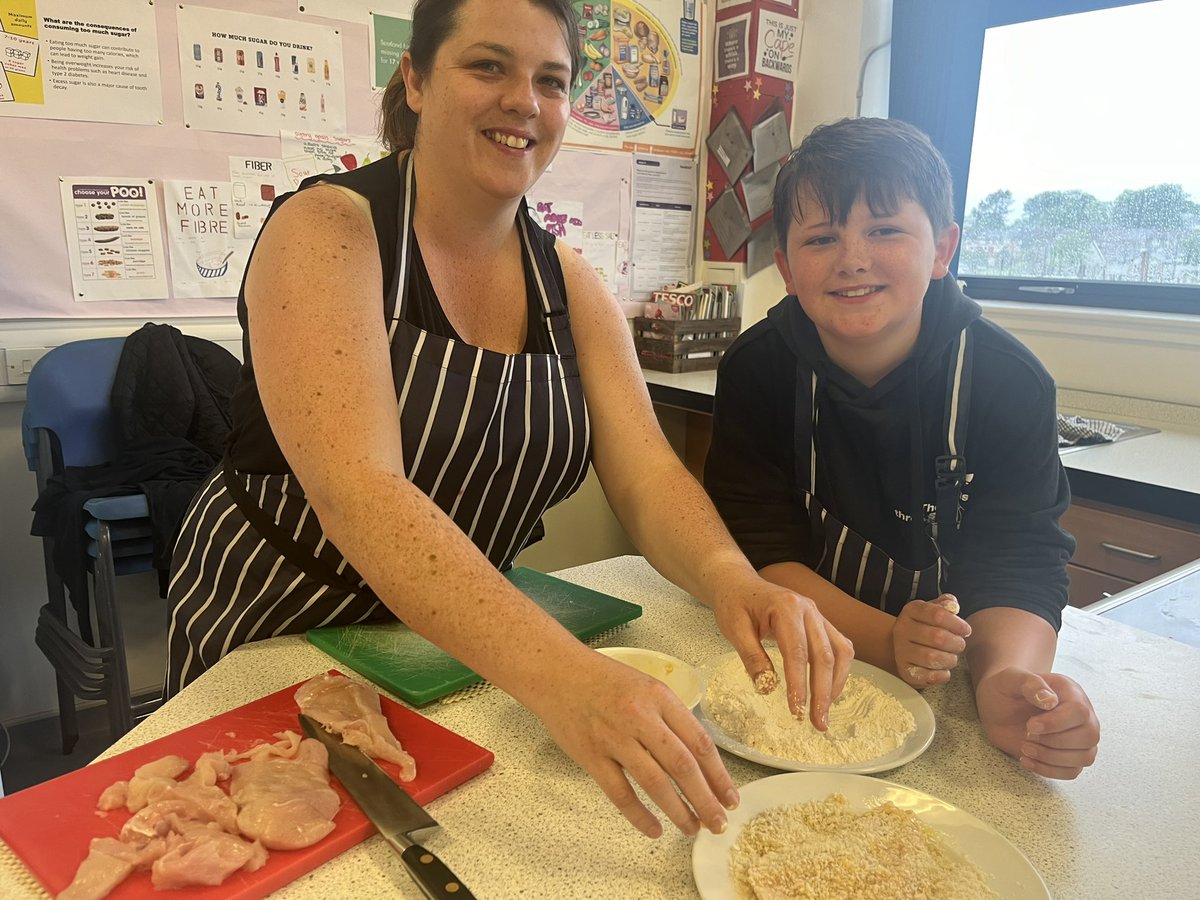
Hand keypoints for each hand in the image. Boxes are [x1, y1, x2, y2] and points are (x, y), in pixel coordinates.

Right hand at [532, 653, 737, 838]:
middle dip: (706, 800)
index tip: (730, 798)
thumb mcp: (646, 686)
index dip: (719, 775)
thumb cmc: (603, 679)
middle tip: (718, 823)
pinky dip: (639, 815)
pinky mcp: (591, 756)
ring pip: (655, 783)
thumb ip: (670, 718)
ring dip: (678, 811)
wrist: (557, 672)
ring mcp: (614, 738)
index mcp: (660, 698)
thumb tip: (696, 759)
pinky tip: (653, 830)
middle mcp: (640, 717)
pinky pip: (620, 793)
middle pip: (683, 766)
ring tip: (692, 829)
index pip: (699, 742)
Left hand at [710, 575, 853, 730]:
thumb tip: (767, 688)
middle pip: (824, 655)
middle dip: (822, 693)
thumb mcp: (734, 629)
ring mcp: (818, 615)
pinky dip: (838, 671)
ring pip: (840, 652)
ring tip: (824, 712)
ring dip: (835, 685)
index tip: (797, 711)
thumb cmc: (735, 603)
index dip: (799, 684)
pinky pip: (839, 647)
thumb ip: (751, 657)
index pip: (797, 652)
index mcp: (786, 607)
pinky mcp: (821, 623)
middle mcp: (809, 609)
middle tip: (817, 723)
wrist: (739, 583)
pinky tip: (828, 691)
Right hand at [893, 593, 970, 687]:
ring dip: (950, 659)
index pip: (937, 614)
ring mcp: (901, 651)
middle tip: (959, 645)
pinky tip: (943, 670)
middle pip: (938, 637)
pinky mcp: (904, 671)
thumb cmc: (924, 626)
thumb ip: (945, 605)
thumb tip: (952, 605)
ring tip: (951, 657)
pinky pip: (929, 676)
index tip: (966, 630)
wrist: (902, 646)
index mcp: (911, 611)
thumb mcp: (933, 610)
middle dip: (956, 643)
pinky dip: (942, 675)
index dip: (956, 624)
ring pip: (933, 658)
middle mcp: (902, 629)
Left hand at [974, 667, 1099, 778]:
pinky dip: (1049, 770)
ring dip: (1052, 757)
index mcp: (1070, 692)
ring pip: (1084, 757)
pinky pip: (1072, 771)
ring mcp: (1078, 737)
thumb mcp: (1011, 678)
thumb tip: (1050, 700)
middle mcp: (1082, 715)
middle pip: (1089, 736)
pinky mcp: (1069, 756)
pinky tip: (1027, 760)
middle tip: (1026, 735)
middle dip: (1054, 741)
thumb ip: (1030, 683)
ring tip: (1025, 747)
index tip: (1030, 726)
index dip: (1056, 723)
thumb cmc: (1007, 689)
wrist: (998, 706)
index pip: (1079, 711)